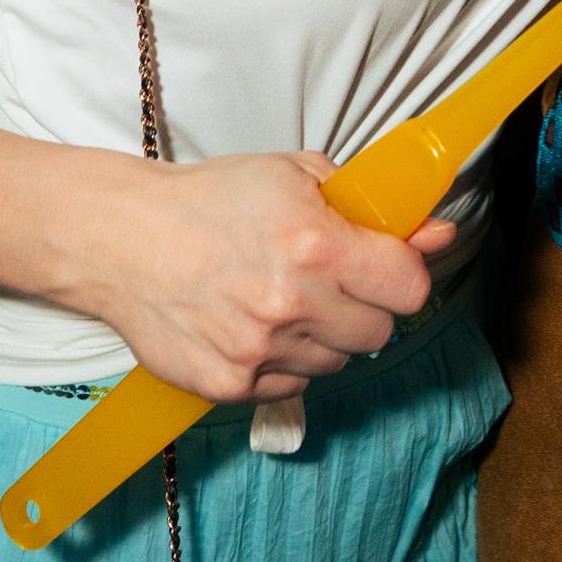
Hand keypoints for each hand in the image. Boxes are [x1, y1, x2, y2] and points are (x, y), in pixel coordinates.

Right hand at [76, 146, 453, 404]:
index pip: (409, 289)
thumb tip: (438, 233)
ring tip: (281, 300)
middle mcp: (292, 304)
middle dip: (363, 306)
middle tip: (327, 281)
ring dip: (323, 337)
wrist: (123, 238)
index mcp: (316, 245)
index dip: (402, 275)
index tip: (384, 266)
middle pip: (379, 332)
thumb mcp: (296, 174)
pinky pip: (291, 387)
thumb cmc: (212, 199)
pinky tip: (253, 325)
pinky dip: (283, 363)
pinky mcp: (230, 386)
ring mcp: (260, 351)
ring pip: (337, 363)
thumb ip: (371, 205)